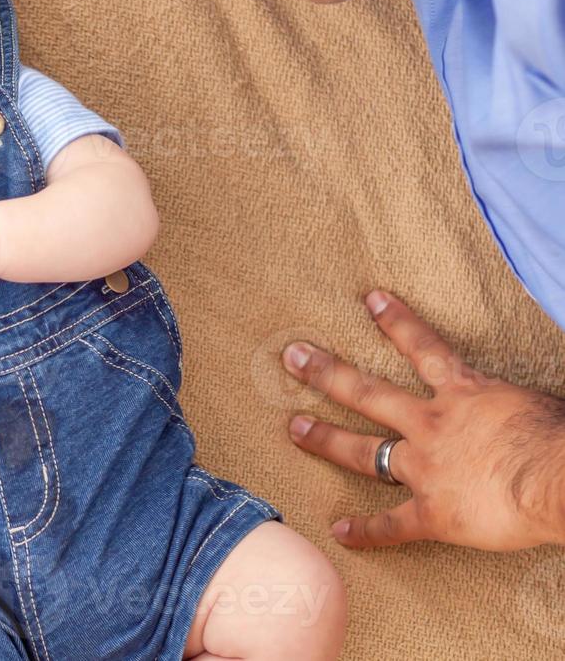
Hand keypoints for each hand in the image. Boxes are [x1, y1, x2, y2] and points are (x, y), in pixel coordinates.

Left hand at [282, 290, 564, 550]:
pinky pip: (392, 525)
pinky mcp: (434, 513)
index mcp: (464, 393)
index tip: (370, 298)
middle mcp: (432, 425)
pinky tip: (340, 531)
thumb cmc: (562, 437)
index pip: (424, 347)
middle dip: (326, 373)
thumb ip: (507, 404)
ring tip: (294, 427)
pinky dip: (366, 531)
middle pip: (368, 393)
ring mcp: (427, 468)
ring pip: (365, 452)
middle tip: (293, 357)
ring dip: (326, 439)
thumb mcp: (530, 402)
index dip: (397, 322)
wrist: (561, 479)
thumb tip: (516, 410)